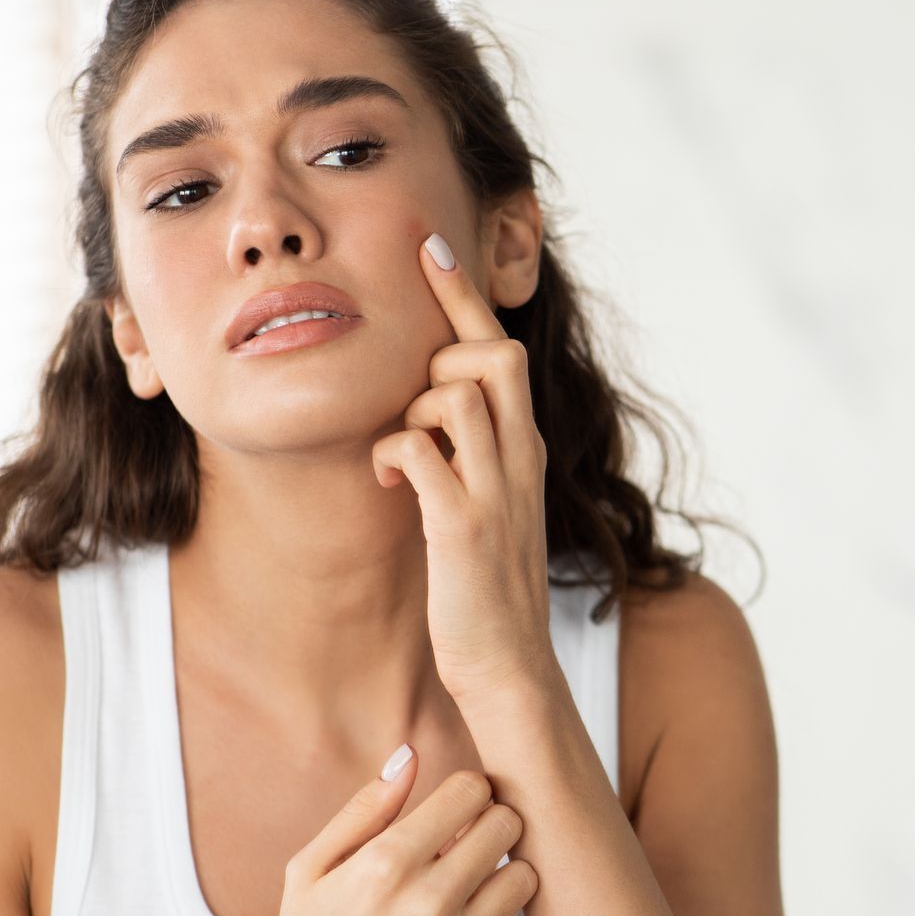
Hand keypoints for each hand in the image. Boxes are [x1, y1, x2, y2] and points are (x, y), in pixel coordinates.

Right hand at [251, 748, 538, 915]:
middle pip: (507, 824)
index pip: (471, 790)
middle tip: (468, 845)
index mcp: (385, 863)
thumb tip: (409, 755)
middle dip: (490, 827)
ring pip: (524, 876)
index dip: (466, 793)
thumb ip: (364, 808)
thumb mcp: (311, 869)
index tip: (455, 810)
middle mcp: (426, 902)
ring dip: (501, 876)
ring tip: (470, 889)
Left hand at [372, 233, 555, 703]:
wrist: (510, 670)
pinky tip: (389, 480)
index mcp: (525, 450)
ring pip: (456, 393)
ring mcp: (497, 492)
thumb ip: (468, 456)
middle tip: (409, 377)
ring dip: (413, 406)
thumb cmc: (485, 592)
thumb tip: (423, 413)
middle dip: (443, 340)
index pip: (502, 350)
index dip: (464, 295)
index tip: (430, 245)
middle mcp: (521, 460)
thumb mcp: (486, 507)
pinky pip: (420, 451)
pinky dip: (394, 451)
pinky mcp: (465, 528)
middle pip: (494, 354)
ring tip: (401, 452)